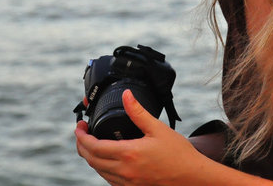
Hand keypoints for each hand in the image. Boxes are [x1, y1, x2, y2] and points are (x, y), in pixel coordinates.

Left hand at [75, 89, 203, 185]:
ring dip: (90, 158)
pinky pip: (110, 180)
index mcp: (129, 154)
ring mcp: (128, 183)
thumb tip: (127, 95)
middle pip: (91, 160)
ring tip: (91, 143)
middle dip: (81, 146)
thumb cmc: (179, 154)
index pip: (93, 147)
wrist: (193, 177)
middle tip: (81, 133)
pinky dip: (102, 168)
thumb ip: (138, 112)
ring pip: (99, 171)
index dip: (81, 137)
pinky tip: (107, 159)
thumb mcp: (158, 129)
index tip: (79, 127)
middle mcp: (125, 171)